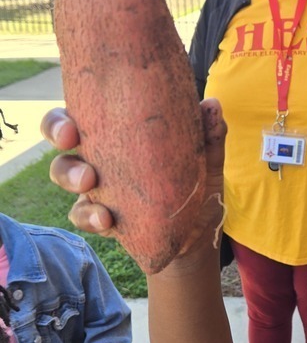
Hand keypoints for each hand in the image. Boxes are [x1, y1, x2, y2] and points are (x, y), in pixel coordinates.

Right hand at [42, 100, 227, 264]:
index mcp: (120, 134)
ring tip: (89, 182)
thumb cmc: (196, 190)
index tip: (71, 125)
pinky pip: (82, 215)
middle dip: (58, 136)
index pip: (82, 115)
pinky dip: (90, 216)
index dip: (64, 118)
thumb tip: (211, 105)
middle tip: (70, 142)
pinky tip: (106, 219)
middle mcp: (101, 157)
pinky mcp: (101, 218)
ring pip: (66, 176)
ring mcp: (97, 189)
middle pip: (63, 141)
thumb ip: (208, 136)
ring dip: (71, 176)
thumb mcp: (206, 162)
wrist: (198, 237)